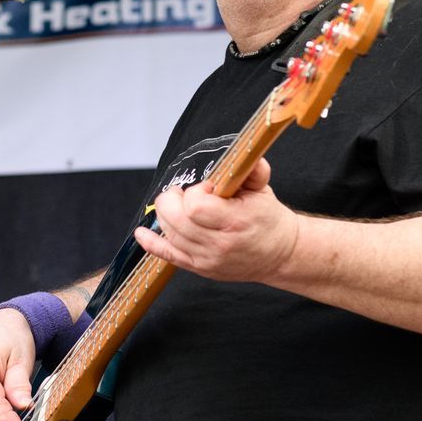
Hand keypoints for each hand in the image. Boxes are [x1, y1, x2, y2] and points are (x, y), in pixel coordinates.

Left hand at [133, 157, 299, 282]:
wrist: (280, 254)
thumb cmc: (268, 220)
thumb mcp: (263, 191)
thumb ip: (252, 169)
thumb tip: (244, 152)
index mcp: (236, 222)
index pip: (196, 206)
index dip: (196, 192)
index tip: (208, 188)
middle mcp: (219, 244)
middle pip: (176, 220)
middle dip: (172, 200)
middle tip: (183, 193)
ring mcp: (207, 259)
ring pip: (170, 234)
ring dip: (166, 214)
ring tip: (178, 205)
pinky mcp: (200, 268)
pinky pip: (168, 256)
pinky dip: (152, 243)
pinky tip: (141, 234)